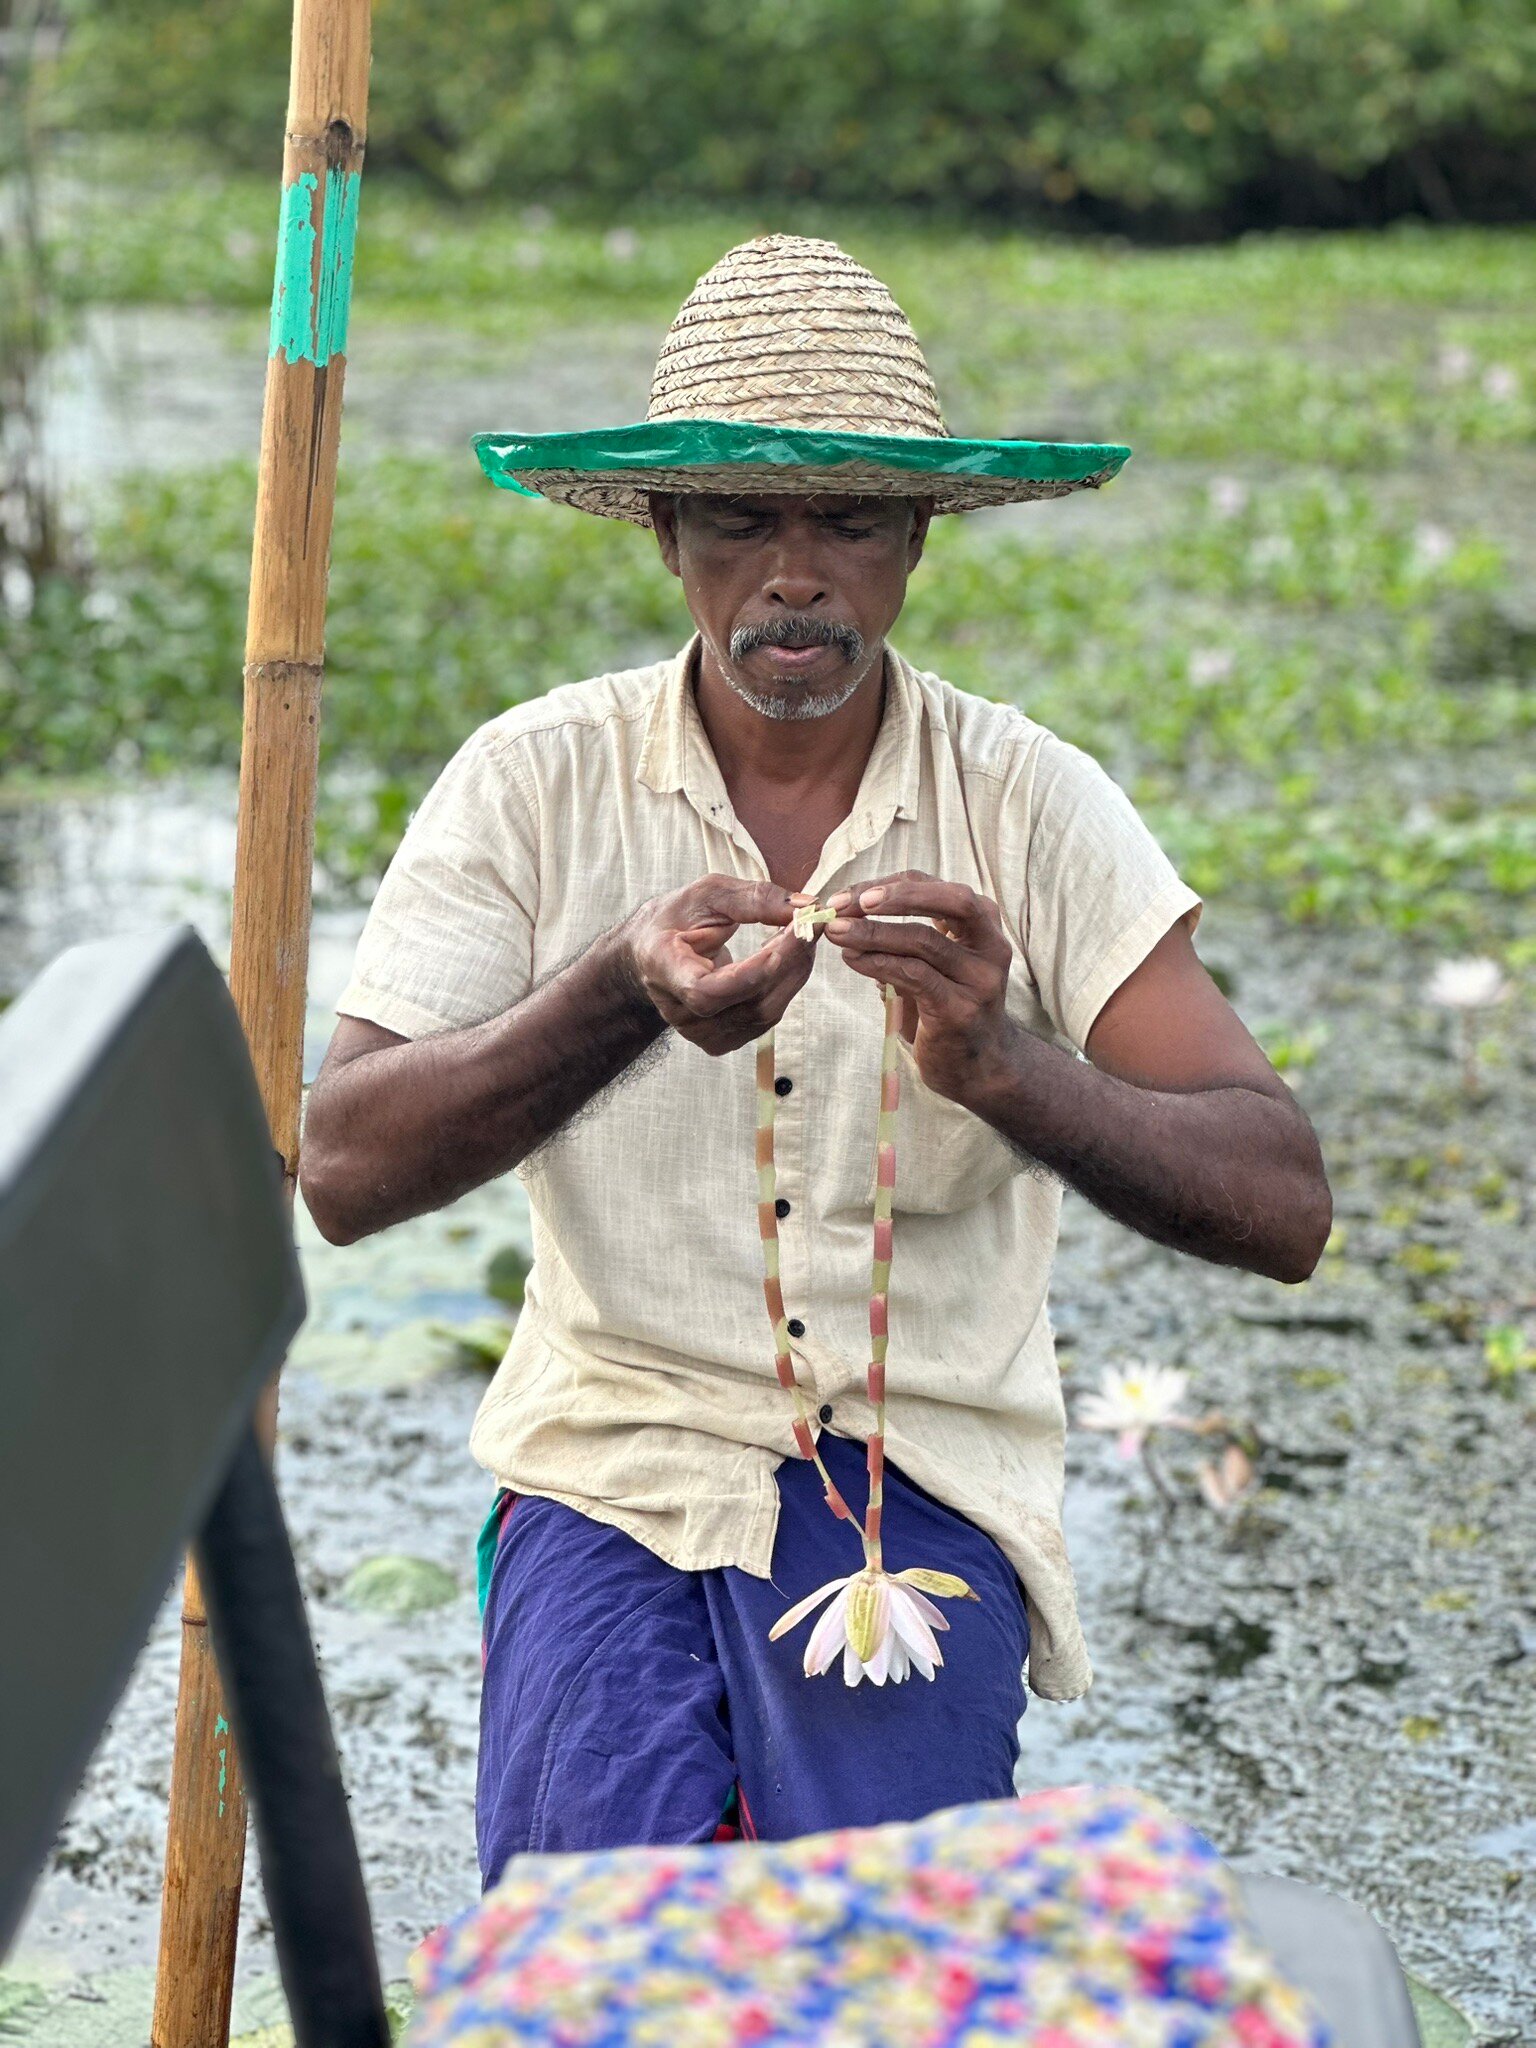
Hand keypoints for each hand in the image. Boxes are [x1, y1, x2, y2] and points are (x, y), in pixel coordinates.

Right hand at [624, 875, 818, 1054]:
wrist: (652, 952)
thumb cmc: (676, 918)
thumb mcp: (707, 894)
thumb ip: (753, 898)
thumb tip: (803, 905)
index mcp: (664, 970)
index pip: (707, 992)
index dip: (750, 975)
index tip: (783, 943)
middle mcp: (680, 1012)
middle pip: (748, 1002)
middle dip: (789, 961)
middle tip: (811, 923)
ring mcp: (701, 1033)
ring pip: (765, 1012)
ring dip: (793, 970)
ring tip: (799, 934)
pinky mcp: (722, 1040)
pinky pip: (767, 1018)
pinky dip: (786, 984)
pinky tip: (786, 957)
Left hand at [823, 871, 1012, 1102]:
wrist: (978, 1066)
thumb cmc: (948, 1007)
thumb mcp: (932, 963)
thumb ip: (905, 937)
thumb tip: (848, 914)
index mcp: (983, 925)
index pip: (935, 886)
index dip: (889, 884)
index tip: (848, 894)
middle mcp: (990, 946)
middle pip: (949, 900)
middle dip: (893, 895)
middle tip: (846, 903)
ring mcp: (979, 978)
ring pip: (924, 940)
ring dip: (873, 932)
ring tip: (837, 932)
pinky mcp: (961, 1009)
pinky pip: (915, 975)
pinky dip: (879, 963)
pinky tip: (852, 959)